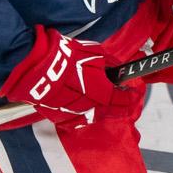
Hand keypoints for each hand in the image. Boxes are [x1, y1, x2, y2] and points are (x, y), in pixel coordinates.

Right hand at [0, 27, 140, 123]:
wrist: (37, 69)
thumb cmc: (69, 60)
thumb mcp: (97, 55)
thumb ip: (112, 64)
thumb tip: (120, 67)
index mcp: (104, 97)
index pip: (126, 101)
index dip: (133, 94)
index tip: (134, 88)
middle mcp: (92, 111)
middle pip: (112, 112)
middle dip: (119, 104)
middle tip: (121, 95)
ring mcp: (74, 116)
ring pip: (93, 117)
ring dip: (101, 108)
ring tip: (101, 98)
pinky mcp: (58, 118)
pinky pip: (75, 118)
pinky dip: (82, 111)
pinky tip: (81, 102)